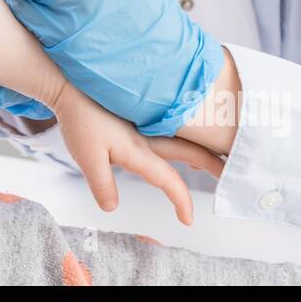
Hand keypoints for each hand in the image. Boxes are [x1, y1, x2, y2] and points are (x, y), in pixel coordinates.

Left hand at [53, 83, 223, 219]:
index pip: (168, 179)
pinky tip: (185, 135)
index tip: (188, 219)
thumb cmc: (78, 118)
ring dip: (202, 148)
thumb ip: (102, 184)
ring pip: (184, 137)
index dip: (181, 200)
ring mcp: (146, 122)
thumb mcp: (87, 157)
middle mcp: (149, 135)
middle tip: (231, 175)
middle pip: (190, 152)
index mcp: (139, 149)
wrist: (68, 83)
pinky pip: (172, 127)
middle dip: (213, 164)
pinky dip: (187, 135)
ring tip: (218, 158)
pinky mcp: (138, 114)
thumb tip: (112, 207)